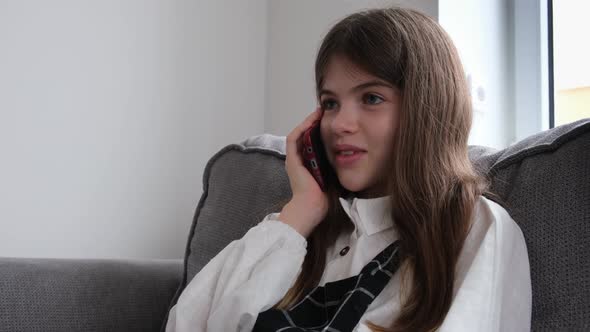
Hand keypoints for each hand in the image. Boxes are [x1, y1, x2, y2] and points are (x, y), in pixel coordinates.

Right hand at [279, 107, 328, 237]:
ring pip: (299, 133)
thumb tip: (356, 155)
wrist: (313, 207)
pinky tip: (313, 119)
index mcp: (310, 163)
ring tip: (319, 111)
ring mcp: (294, 159)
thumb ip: (339, 165)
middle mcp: (300, 159)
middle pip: (305, 135)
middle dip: (314, 122)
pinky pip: (294, 138)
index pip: (312, 140)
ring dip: (308, 121)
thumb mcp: (334, 175)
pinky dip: (302, 127)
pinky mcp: (291, 159)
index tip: (331, 119)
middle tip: (325, 111)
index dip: (320, 128)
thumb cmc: (325, 197)